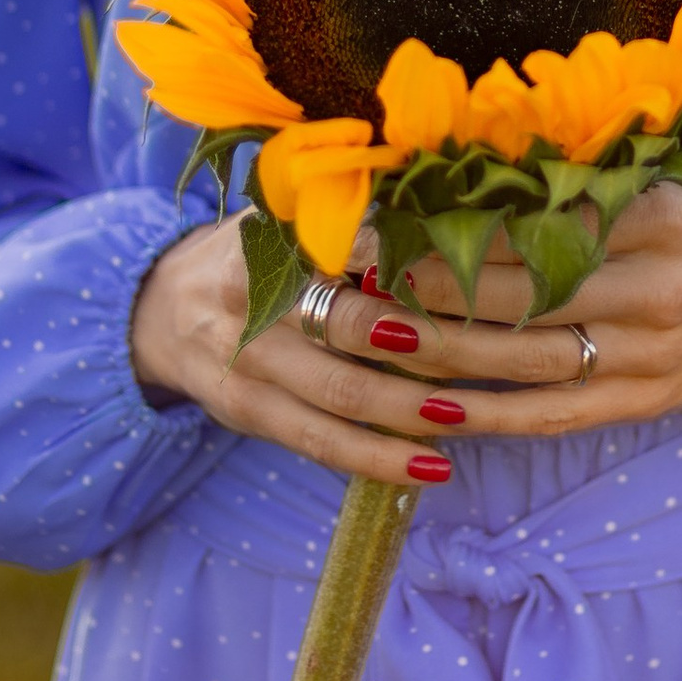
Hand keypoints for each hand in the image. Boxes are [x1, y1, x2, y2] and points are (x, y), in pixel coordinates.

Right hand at [127, 215, 582, 492]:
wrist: (160, 306)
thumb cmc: (260, 252)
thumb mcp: (295, 214)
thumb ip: (363, 216)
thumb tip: (473, 213)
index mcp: (276, 231)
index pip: (361, 245)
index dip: (427, 263)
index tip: (499, 271)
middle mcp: (253, 294)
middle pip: (357, 323)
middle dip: (443, 343)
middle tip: (521, 353)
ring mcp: (245, 360)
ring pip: (343, 391)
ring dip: (417, 408)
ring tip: (480, 413)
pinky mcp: (245, 412)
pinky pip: (318, 442)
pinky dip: (378, 457)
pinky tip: (435, 467)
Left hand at [380, 179, 681, 440]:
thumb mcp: (676, 169)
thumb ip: (592, 167)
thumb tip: (481, 151)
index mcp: (656, 215)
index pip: (533, 220)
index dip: (448, 221)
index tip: (379, 213)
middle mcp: (652, 287)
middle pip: (514, 292)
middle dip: (420, 286)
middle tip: (345, 276)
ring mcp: (648, 352)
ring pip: (522, 358)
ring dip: (434, 350)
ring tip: (362, 334)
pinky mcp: (645, 400)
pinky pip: (553, 414)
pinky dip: (487, 417)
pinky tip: (426, 408)